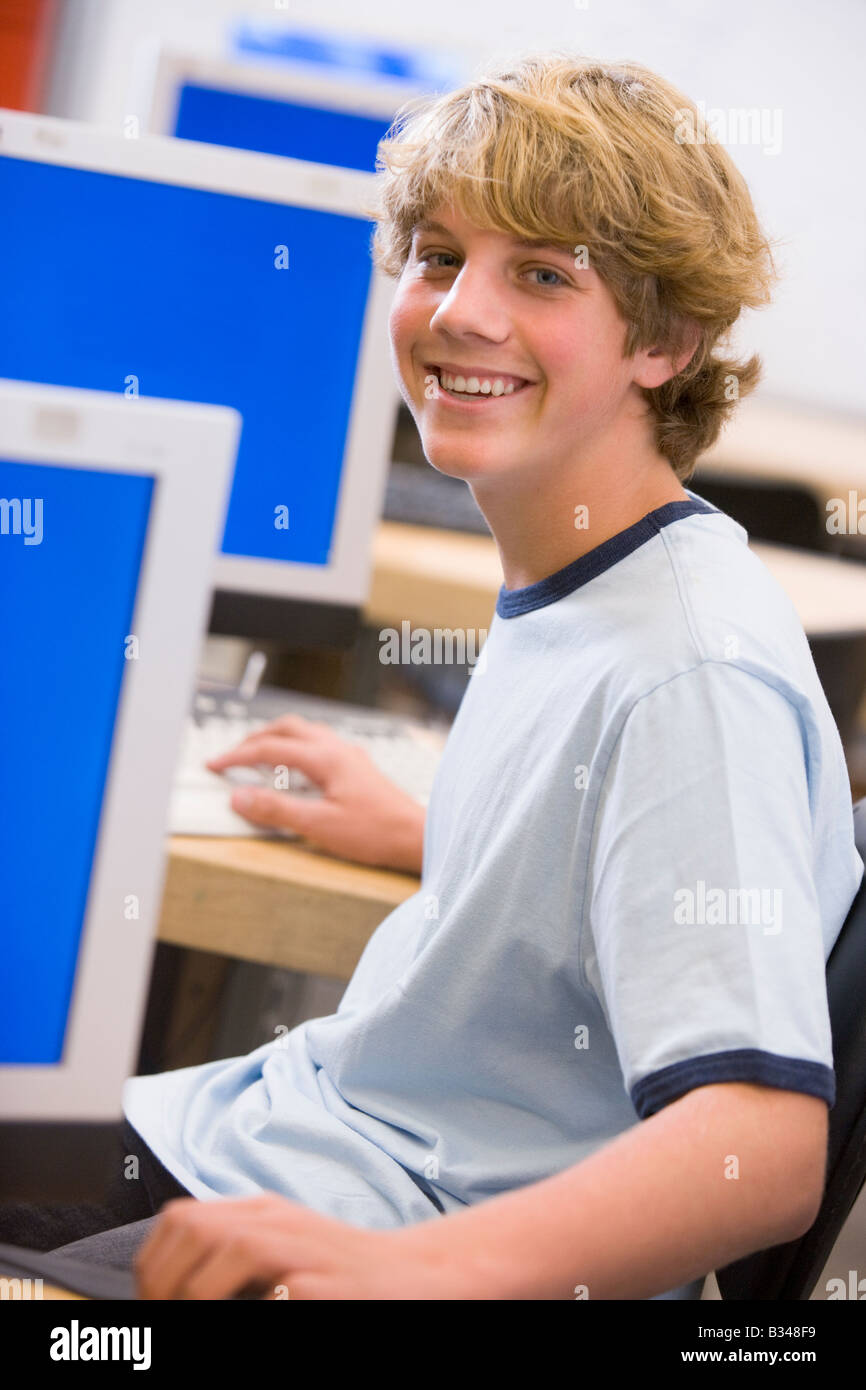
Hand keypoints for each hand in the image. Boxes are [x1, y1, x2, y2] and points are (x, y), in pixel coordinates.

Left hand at [133, 1193, 487, 1300]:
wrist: (419, 1276)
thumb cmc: (345, 1276)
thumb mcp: (284, 1253)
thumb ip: (232, 1260)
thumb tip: (169, 1293)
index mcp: (260, 1212)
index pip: (179, 1220)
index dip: (153, 1265)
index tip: (152, 1304)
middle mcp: (276, 1221)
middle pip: (192, 1227)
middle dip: (164, 1282)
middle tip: (164, 1320)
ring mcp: (303, 1249)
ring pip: (227, 1248)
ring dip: (195, 1296)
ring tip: (194, 1321)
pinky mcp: (326, 1285)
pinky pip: (275, 1297)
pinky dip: (249, 1312)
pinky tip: (254, 1319)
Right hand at [205, 714, 424, 872]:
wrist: (415, 836)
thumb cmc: (376, 832)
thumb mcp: (319, 826)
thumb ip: (278, 809)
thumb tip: (241, 796)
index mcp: (325, 758)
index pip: (269, 748)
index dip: (236, 756)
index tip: (215, 764)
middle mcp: (337, 749)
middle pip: (286, 729)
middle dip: (254, 738)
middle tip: (232, 756)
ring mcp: (349, 755)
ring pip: (304, 732)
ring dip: (276, 738)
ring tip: (257, 756)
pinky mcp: (357, 766)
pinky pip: (319, 742)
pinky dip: (296, 747)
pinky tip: (296, 767)